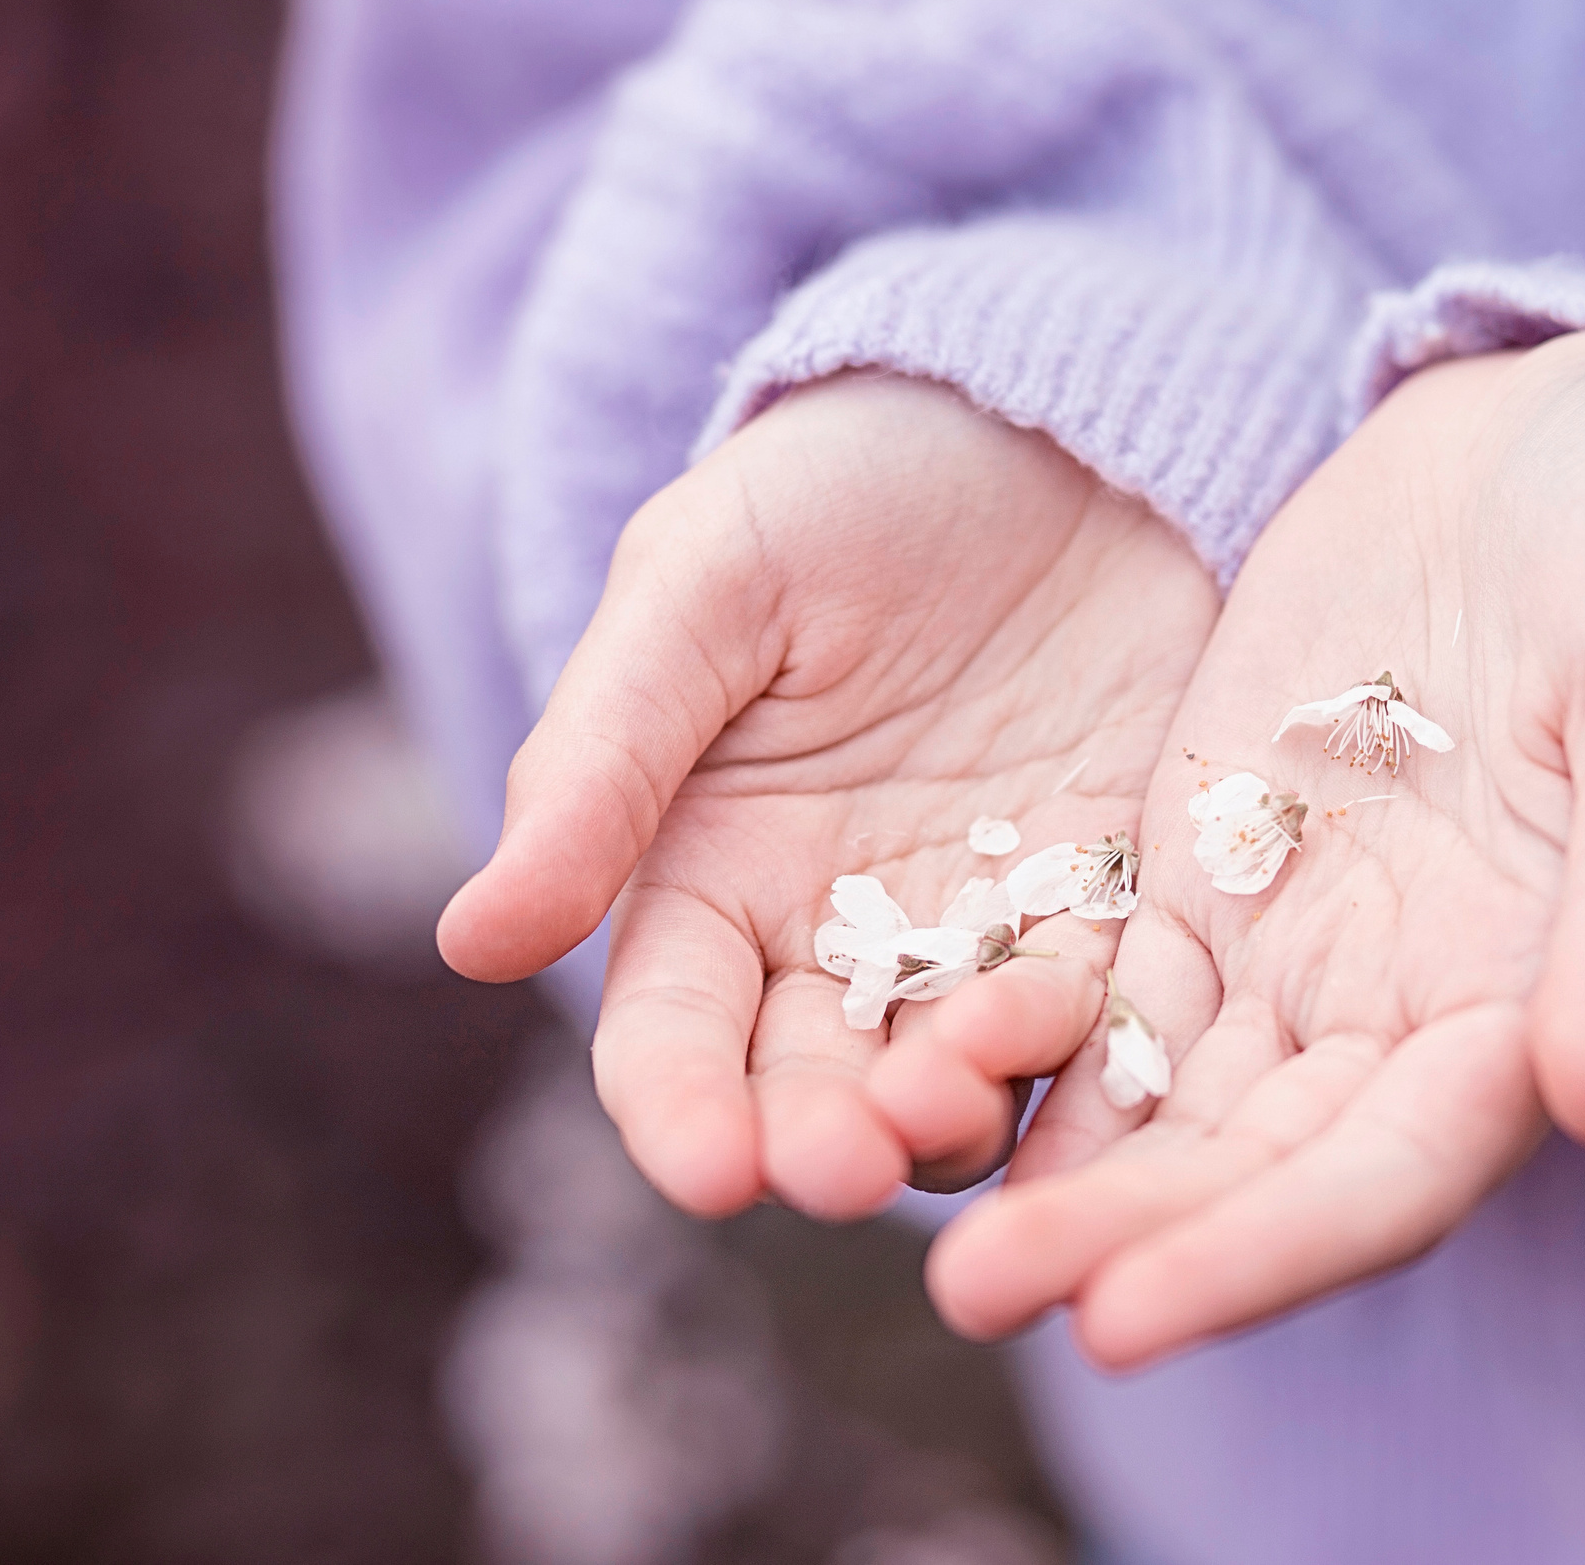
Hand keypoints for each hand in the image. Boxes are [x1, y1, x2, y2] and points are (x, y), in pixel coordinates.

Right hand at [438, 375, 1217, 1219]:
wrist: (1046, 417)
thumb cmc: (839, 486)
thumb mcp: (702, 588)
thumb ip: (599, 760)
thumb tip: (473, 941)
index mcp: (709, 870)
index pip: (670, 1031)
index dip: (676, 1111)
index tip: (706, 1167)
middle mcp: (837, 933)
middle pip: (809, 1089)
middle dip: (819, 1146)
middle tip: (843, 1163)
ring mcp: (978, 931)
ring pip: (950, 1084)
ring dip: (946, 1122)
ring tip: (949, 1100)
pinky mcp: (1110, 904)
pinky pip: (1094, 1016)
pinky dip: (1080, 1055)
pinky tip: (1076, 1042)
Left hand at [915, 333, 1584, 1363]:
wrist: (1551, 439)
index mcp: (1528, 998)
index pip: (1389, 1174)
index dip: (1263, 1254)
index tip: (1120, 1323)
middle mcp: (1399, 1007)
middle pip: (1251, 1166)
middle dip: (1122, 1241)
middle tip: (969, 1296)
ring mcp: (1291, 939)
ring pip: (1162, 1098)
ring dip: (1053, 1176)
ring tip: (915, 1232)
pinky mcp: (1200, 859)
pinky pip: (1104, 981)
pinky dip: (1022, 1043)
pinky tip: (910, 1081)